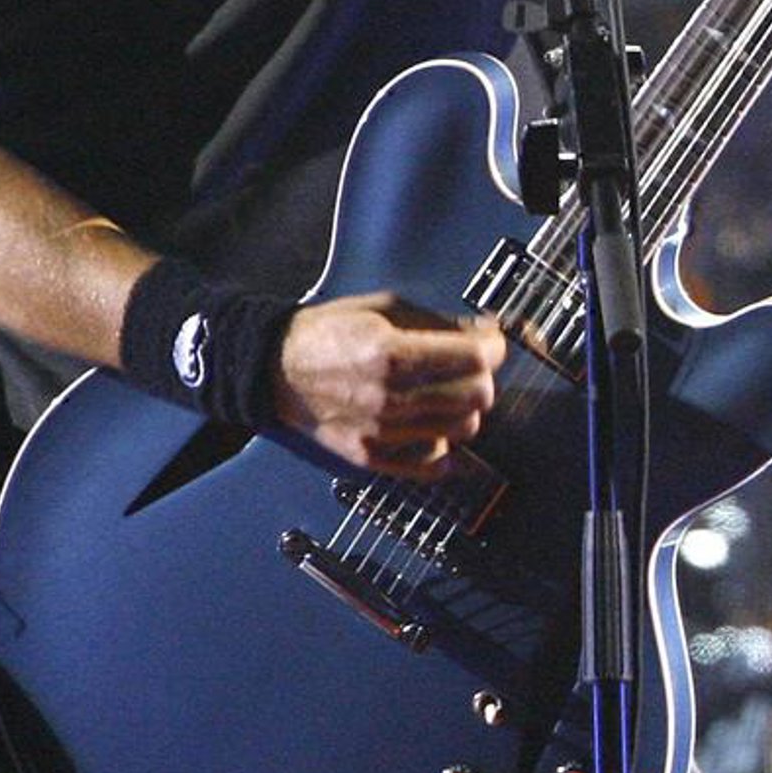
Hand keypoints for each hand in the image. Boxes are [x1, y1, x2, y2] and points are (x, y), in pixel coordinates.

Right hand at [271, 290, 504, 477]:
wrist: (278, 369)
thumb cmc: (329, 332)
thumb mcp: (384, 306)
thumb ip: (437, 320)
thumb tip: (483, 331)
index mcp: (391, 352)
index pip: (474, 358)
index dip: (493, 347)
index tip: (491, 342)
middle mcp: (389, 397)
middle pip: (476, 397)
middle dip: (483, 376)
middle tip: (472, 365)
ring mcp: (382, 433)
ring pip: (462, 430)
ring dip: (467, 409)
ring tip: (451, 393)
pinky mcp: (373, 458)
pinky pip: (433, 465)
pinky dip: (447, 448)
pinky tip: (439, 426)